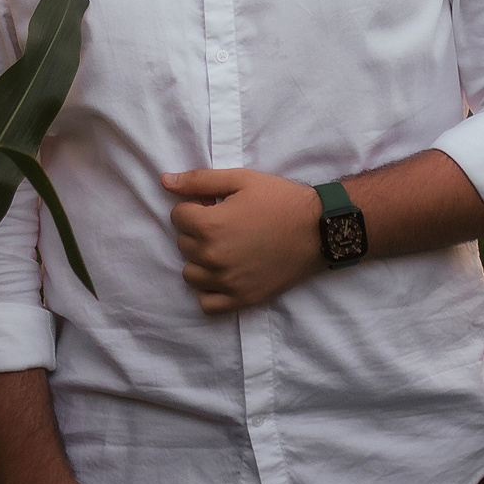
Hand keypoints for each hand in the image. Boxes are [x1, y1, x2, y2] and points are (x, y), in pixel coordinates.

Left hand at [163, 168, 324, 313]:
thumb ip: (199, 180)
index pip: (178, 216)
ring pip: (191, 274)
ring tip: (225, 248)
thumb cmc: (280, 200)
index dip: (196, 206)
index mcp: (210, 225)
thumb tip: (164, 181)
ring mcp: (227, 282)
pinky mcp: (242, 299)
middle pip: (183, 243)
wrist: (318, 229)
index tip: (215, 206)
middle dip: (198, 231)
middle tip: (225, 224)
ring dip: (201, 260)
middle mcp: (213, 257)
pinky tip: (224, 275)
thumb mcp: (240, 179)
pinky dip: (210, 291)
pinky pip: (206, 303)